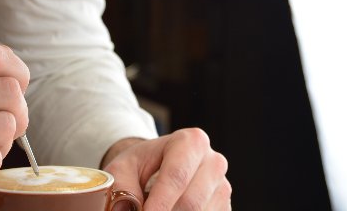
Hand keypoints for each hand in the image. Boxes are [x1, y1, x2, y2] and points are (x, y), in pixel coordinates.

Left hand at [102, 128, 231, 209]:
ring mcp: (222, 186)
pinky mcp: (224, 207)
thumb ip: (122, 186)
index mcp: (191, 141)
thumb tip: (126, 207)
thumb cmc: (140, 166)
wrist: (157, 168)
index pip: (176, 176)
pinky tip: (170, 209)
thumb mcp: (122, 168)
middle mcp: (212, 161)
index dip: (160, 202)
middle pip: (190, 202)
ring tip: (154, 206)